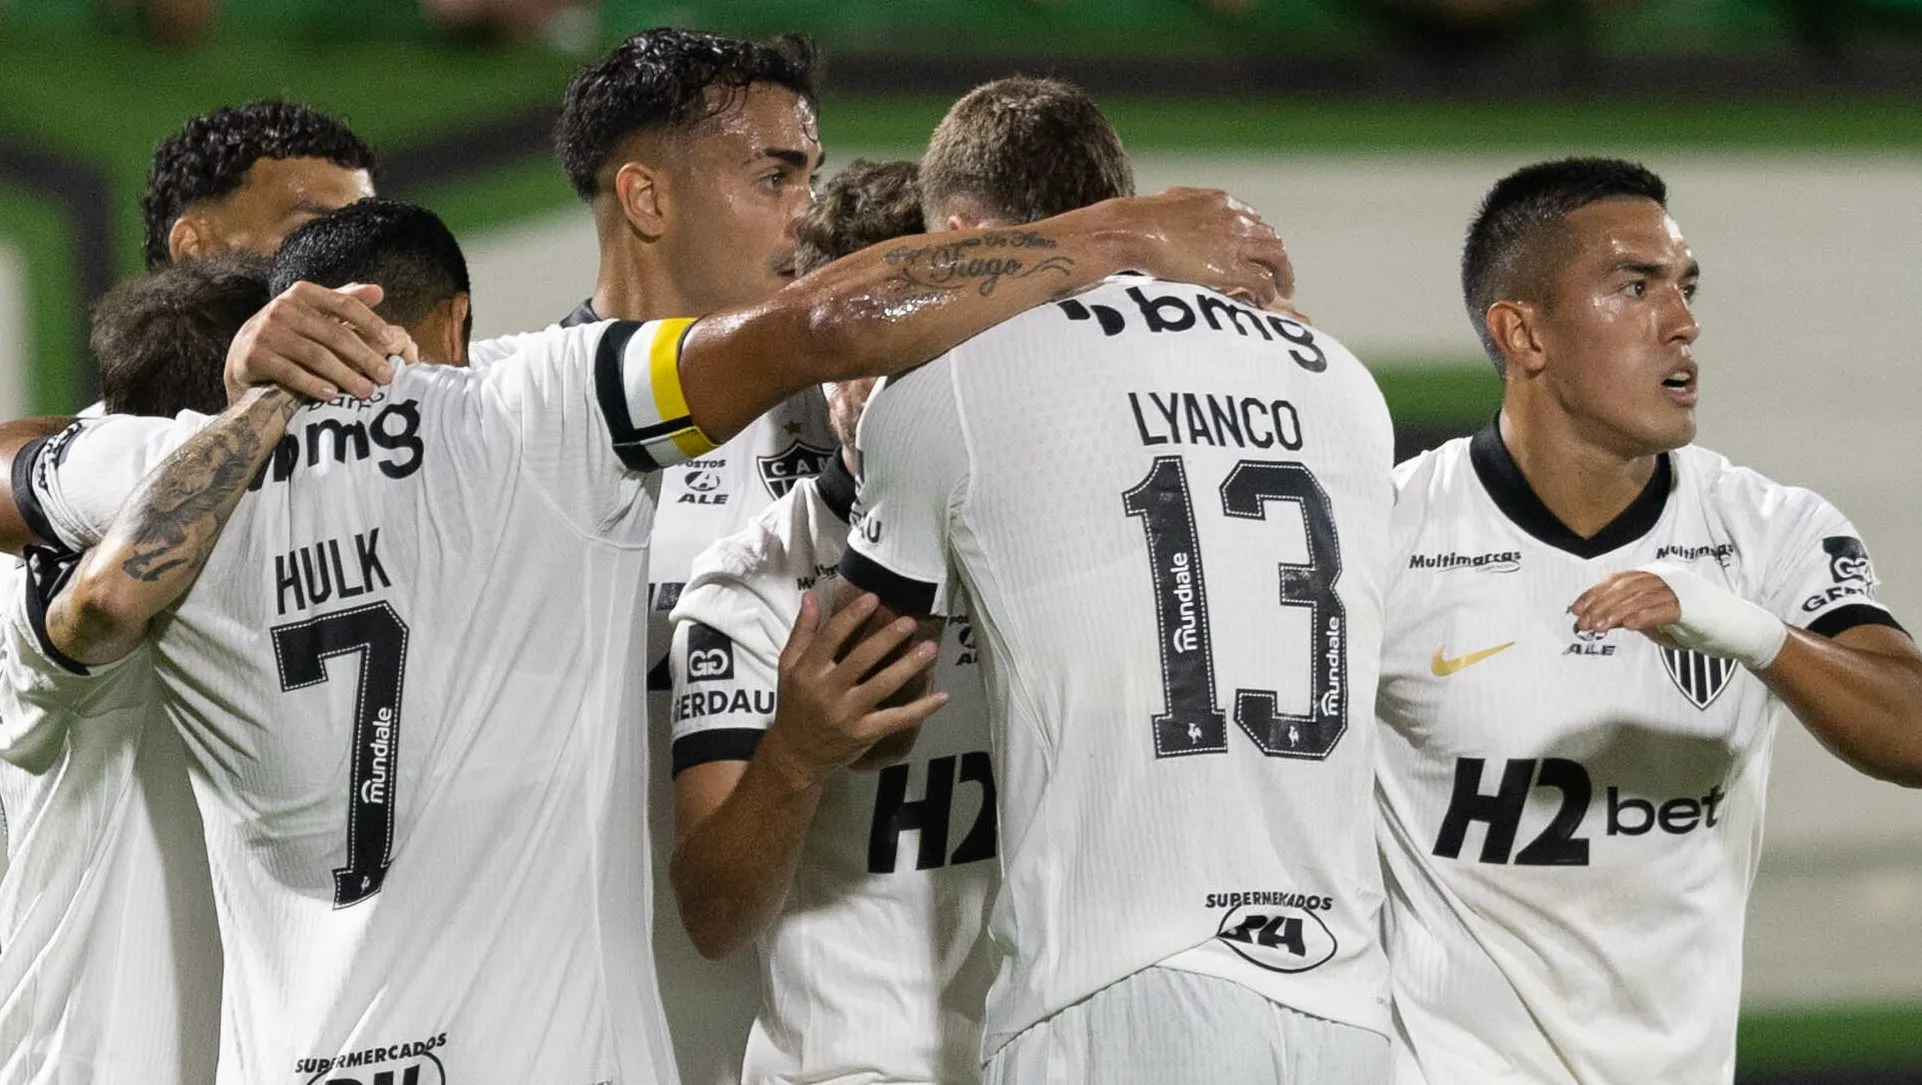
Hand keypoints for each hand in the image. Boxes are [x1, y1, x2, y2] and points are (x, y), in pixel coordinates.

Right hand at [224, 282, 407, 403]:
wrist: (243, 355)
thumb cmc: (291, 333)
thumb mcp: (315, 313)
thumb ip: (345, 301)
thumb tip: (379, 291)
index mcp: (303, 293)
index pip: (345, 304)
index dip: (371, 322)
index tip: (392, 342)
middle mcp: (283, 308)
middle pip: (335, 333)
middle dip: (364, 357)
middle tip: (386, 377)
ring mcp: (267, 331)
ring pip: (316, 355)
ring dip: (345, 375)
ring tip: (366, 391)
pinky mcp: (254, 356)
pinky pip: (290, 372)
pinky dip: (313, 384)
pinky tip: (333, 395)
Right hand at [761, 592, 946, 788]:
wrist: (796, 754)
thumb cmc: (795, 704)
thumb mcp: (788, 667)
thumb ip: (802, 632)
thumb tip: (811, 596)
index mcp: (808, 671)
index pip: (830, 638)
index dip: (852, 617)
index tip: (873, 598)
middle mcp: (827, 691)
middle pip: (861, 659)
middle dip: (887, 639)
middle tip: (910, 622)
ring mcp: (847, 714)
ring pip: (883, 686)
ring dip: (909, 666)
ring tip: (930, 648)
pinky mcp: (864, 733)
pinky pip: (897, 719)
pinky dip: (921, 709)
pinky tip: (942, 696)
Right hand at [1109, 187, 1293, 307]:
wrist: (1133, 230)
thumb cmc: (1138, 221)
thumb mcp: (1168, 203)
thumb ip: (1182, 210)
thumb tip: (1173, 214)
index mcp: (1220, 202)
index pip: (1252, 219)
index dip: (1259, 239)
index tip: (1258, 254)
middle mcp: (1234, 219)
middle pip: (1270, 238)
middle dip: (1277, 258)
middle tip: (1280, 275)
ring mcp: (1234, 243)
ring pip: (1275, 258)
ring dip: (1282, 276)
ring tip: (1284, 291)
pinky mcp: (1229, 267)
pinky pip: (1261, 281)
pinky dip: (1268, 292)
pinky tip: (1265, 302)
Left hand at [1570, 569, 1683, 646]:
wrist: (1724, 625)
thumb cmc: (1682, 621)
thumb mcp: (1645, 618)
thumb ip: (1621, 615)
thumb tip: (1592, 619)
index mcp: (1649, 576)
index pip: (1615, 581)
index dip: (1593, 594)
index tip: (1575, 609)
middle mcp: (1661, 578)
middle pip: (1624, 589)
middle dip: (1600, 606)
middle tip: (1584, 623)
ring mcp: (1676, 590)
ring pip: (1639, 598)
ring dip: (1616, 613)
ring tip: (1599, 627)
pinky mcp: (1689, 606)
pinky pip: (1662, 609)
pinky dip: (1644, 616)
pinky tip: (1629, 625)